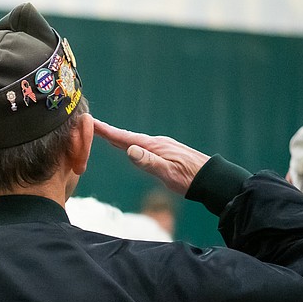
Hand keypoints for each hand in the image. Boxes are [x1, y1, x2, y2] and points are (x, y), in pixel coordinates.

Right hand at [93, 118, 210, 194]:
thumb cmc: (189, 179)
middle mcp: (156, 143)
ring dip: (118, 138)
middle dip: (108, 132)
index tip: (92, 123)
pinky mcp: (166, 152)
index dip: (107, 131)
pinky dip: (130, 144)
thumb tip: (129, 150)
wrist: (211, 179)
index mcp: (154, 146)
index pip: (125, 138)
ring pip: (134, 141)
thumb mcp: (167, 172)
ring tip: (105, 135)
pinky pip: (142, 146)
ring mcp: (162, 147)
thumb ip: (148, 161)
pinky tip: (130, 147)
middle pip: (127, 136)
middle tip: (91, 126)